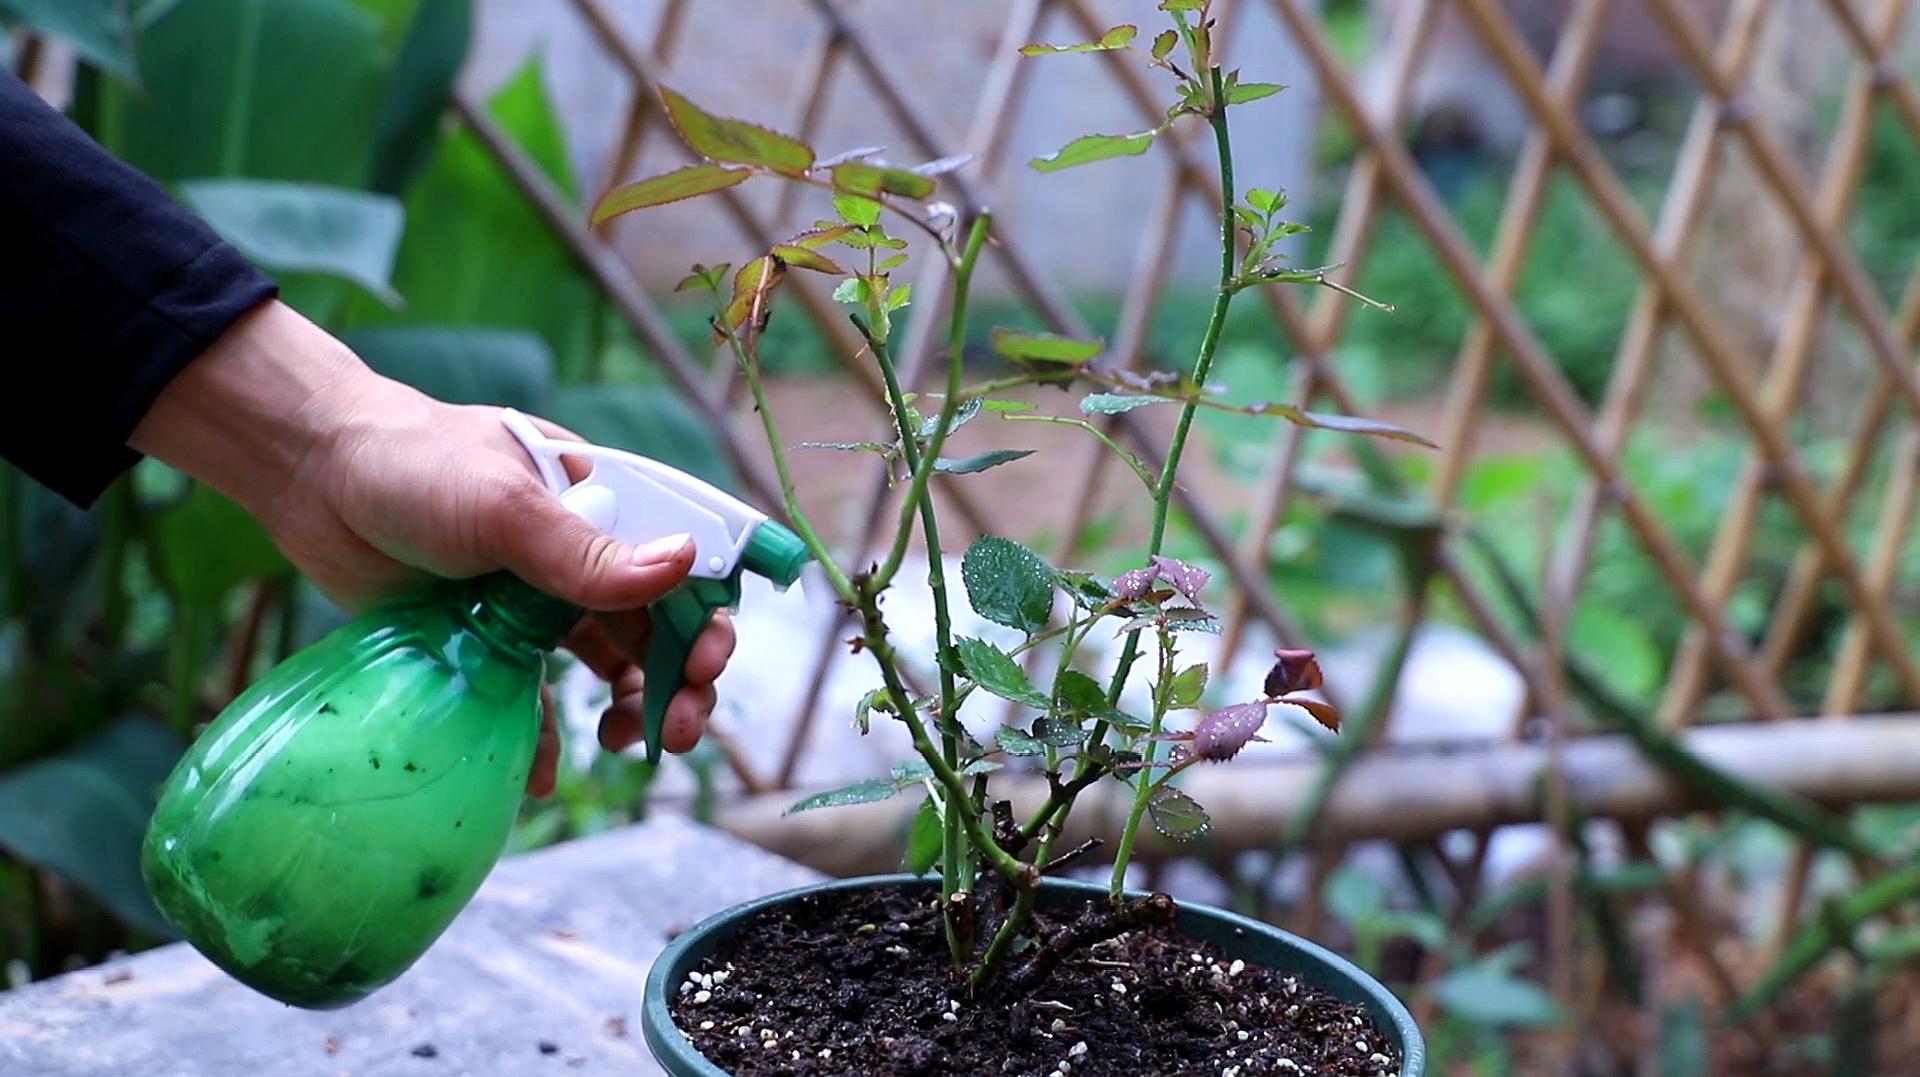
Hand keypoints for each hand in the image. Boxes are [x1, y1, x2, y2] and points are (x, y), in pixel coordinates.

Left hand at [130, 300, 734, 792]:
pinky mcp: (490, 643)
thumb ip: (590, 552)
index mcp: (609, 507)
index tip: (703, 666)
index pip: (686, 568)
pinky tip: (543, 773)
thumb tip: (684, 563)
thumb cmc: (417, 464)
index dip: (708, 621)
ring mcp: (538, 604)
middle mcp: (584, 558)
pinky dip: (548, 740)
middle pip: (660, 629)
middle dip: (681, 682)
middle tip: (677, 730)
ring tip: (623, 743)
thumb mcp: (509, 506)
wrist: (314, 477)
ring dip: (633, 710)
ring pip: (611, 669)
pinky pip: (535, 700)